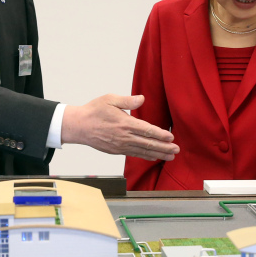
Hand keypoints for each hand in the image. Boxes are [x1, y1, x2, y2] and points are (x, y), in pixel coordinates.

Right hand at [61, 94, 179, 160]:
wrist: (79, 126)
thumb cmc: (94, 111)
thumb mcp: (110, 99)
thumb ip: (127, 100)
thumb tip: (142, 99)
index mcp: (124, 123)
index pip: (147, 130)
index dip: (160, 135)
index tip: (171, 137)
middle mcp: (124, 136)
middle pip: (148, 143)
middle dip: (164, 147)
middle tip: (176, 150)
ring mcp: (120, 146)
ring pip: (143, 151)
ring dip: (158, 154)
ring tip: (170, 157)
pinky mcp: (116, 151)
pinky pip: (134, 154)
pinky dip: (146, 156)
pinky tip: (154, 157)